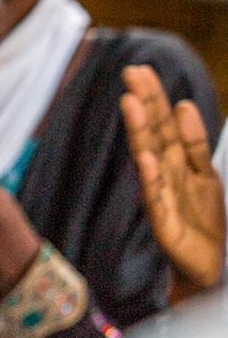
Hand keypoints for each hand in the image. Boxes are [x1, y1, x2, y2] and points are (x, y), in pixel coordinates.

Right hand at [121, 64, 223, 300]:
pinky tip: (145, 159)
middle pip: (154, 134)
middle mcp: (166, 176)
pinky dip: (151, 179)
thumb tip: (182, 105)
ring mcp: (163, 198)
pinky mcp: (166, 225)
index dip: (155, 97)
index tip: (141, 70)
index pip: (164, 124)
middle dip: (145, 103)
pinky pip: (157, 199)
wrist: (206, 267)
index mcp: (177, 163)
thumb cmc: (203, 221)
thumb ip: (194, 142)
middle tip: (132, 73)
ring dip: (140, 131)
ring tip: (131, 103)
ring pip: (150, 158)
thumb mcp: (204, 174)